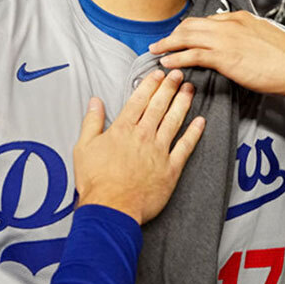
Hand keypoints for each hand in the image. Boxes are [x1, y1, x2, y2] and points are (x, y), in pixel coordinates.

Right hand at [73, 69, 205, 224]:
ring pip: (174, 121)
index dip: (150, 84)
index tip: (158, 74)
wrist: (111, 209)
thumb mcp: (83, 148)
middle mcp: (143, 135)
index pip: (139, 100)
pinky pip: (185, 147)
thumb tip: (95, 101)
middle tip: (178, 74)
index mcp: (122, 129)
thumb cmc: (95, 181)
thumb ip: (91, 122)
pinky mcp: (170, 169)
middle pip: (159, 106)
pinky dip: (194, 133)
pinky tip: (201, 121)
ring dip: (183, 102)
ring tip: (189, 89)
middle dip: (169, 87)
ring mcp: (159, 151)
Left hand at [149, 11, 284, 106]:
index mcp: (241, 18)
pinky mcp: (225, 57)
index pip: (207, 20)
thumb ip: (249, 38)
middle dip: (173, 34)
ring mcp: (226, 39)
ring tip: (155, 52)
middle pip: (191, 25)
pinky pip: (192, 54)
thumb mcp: (266, 38)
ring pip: (187, 37)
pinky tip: (167, 63)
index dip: (189, 29)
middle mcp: (230, 24)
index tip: (179, 36)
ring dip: (168, 44)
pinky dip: (176, 58)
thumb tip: (240, 46)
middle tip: (161, 43)